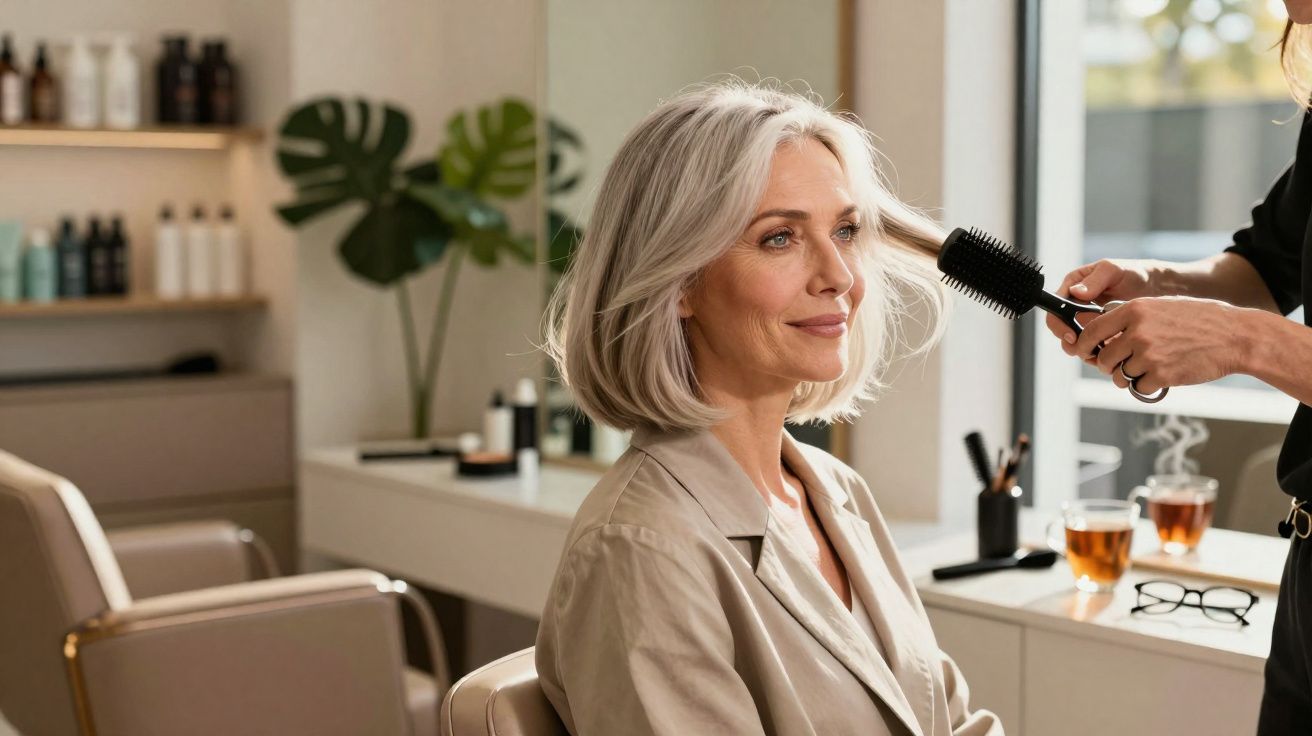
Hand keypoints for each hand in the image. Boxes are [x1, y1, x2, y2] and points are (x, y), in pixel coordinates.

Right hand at [1045, 259, 1157, 350]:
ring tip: (1102, 352)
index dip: (1059, 326)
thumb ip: (1094, 281)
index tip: (1072, 336)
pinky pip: (1093, 347)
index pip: (1054, 310)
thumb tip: (1075, 292)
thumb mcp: (1113, 270)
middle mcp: (1075, 305)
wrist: (1155, 286)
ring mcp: (1087, 321)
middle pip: (1062, 330)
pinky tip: (1113, 351)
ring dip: (1086, 350)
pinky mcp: (1100, 332)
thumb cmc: (1132, 273)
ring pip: (1076, 343)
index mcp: (1072, 288)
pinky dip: (1100, 353)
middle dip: (1072, 343)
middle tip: (1086, 350)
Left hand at [1070, 296, 1249, 394]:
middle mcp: (1137, 331)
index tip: (1084, 352)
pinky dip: (1148, 386)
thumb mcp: (1161, 306)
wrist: (1235, 336)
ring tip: (1148, 368)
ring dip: (1128, 378)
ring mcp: (1149, 354)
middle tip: (1123, 365)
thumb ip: (1131, 317)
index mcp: (1135, 310)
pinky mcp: (1162, 375)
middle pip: (1104, 359)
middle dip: (1110, 366)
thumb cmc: (1199, 320)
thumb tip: (1101, 332)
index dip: (1083, 345)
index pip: (1093, 331)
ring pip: (1119, 376)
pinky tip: (1164, 375)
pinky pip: (1140, 387)